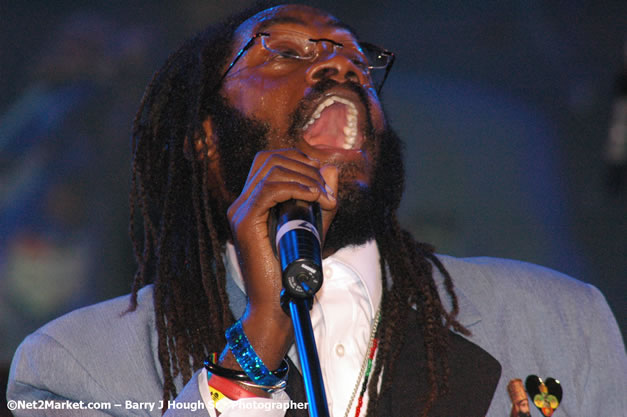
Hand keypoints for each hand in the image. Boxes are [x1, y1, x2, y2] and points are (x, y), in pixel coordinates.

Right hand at [224, 149, 337, 369]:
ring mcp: (240, 211)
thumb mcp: (314, 225)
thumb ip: (322, 197)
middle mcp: (242, 202)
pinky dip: (296, 187)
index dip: (298, 158)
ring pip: (271, 170)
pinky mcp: (244, 223)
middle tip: (326, 190)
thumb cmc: (295, 269)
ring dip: (305, 177)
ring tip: (323, 196)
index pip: (269, 159)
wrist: (279, 303)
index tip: (322, 176)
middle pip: (270, 158)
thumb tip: (331, 167)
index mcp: (253, 201)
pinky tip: (314, 196)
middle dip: (304, 166)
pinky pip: (269, 189)